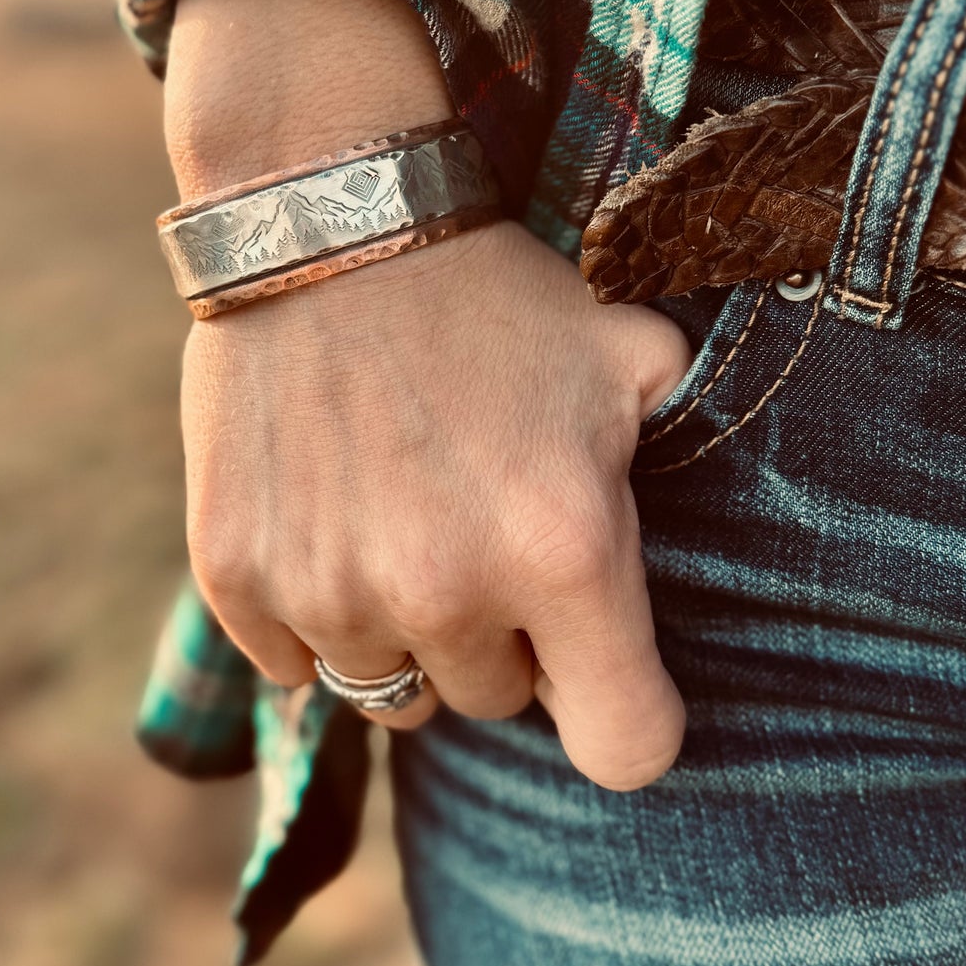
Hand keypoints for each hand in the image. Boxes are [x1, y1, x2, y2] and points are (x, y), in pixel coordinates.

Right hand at [180, 213, 692, 790]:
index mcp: (564, 552)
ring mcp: (329, 592)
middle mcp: (446, 593)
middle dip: (501, 636)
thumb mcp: (628, 355)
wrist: (326, 215)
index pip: (627, 750)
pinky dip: (314, 616)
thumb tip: (728, 526)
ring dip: (405, 630)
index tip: (603, 672)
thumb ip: (683, 453)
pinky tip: (326, 524)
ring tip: (399, 523)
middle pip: (497, 704)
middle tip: (479, 532)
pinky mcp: (237, 576)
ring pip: (393, 690)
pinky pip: (293, 666)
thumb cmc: (494, 292)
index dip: (626, 716)